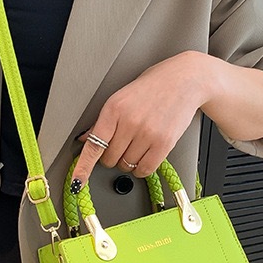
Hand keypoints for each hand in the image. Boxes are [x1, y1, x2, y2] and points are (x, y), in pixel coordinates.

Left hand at [71, 51, 210, 189]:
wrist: (185, 80)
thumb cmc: (152, 87)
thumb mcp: (122, 97)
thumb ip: (104, 121)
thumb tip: (86, 139)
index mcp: (114, 108)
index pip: (94, 145)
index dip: (83, 167)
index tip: (77, 182)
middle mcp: (129, 122)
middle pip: (109, 159)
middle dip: (113, 155)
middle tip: (124, 141)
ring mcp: (147, 134)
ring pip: (127, 166)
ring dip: (129, 161)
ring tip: (139, 141)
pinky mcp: (164, 143)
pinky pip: (145, 170)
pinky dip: (142, 168)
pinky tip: (146, 154)